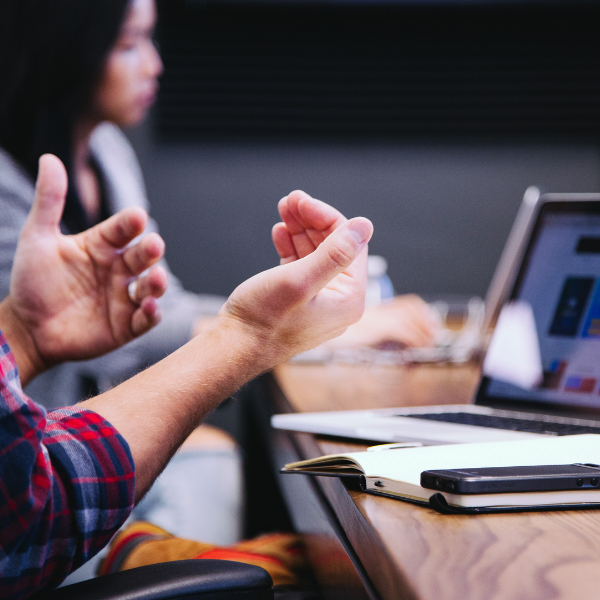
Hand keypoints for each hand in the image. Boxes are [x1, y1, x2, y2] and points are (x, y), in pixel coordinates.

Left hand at [0, 154, 167, 384]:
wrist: (26, 328)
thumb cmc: (32, 282)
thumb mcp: (37, 238)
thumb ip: (49, 201)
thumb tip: (49, 158)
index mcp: (102, 246)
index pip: (123, 229)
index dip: (131, 223)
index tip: (137, 217)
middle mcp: (118, 269)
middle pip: (142, 256)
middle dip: (151, 251)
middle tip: (153, 245)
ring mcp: (124, 297)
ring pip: (151, 287)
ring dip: (158, 283)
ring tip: (156, 279)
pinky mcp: (126, 326)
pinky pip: (145, 319)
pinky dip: (152, 313)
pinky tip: (150, 307)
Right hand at [271, 193, 436, 349]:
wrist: (233, 349)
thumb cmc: (263, 321)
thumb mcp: (299, 281)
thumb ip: (334, 253)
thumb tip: (364, 226)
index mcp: (348, 298)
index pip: (349, 244)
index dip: (326, 217)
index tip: (302, 201)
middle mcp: (338, 301)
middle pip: (333, 247)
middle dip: (311, 221)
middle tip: (290, 200)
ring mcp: (319, 301)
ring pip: (315, 254)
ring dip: (300, 230)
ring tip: (283, 211)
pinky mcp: (299, 301)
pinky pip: (301, 267)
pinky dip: (291, 247)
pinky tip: (280, 233)